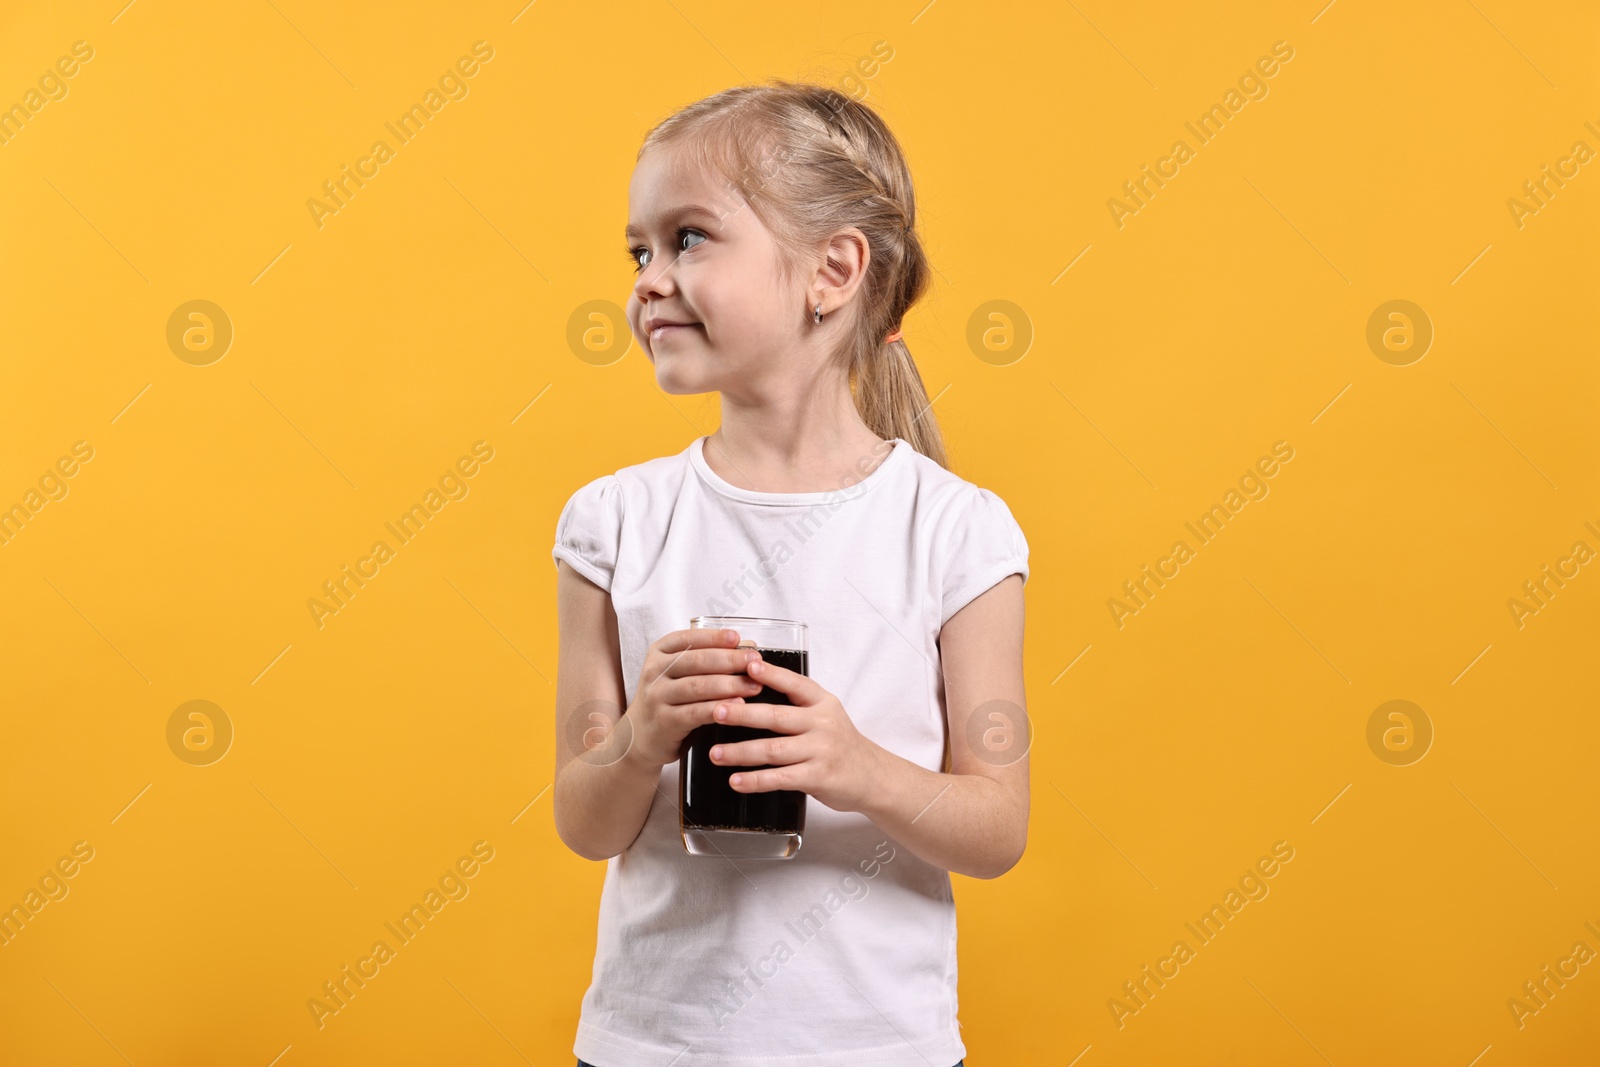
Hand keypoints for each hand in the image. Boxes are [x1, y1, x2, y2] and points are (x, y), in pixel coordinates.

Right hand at [622, 628, 764, 768]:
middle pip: (696, 661)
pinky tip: (737, 705)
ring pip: (698, 686)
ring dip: (730, 685)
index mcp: (660, 652)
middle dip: (730, 660)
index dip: (714, 637)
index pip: (688, 638)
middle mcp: (655, 671)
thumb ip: (710, 657)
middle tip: (754, 662)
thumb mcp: (681, 674)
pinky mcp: (664, 721)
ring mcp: (657, 696)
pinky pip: (695, 712)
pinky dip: (718, 708)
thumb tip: (748, 645)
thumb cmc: (667, 700)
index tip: (737, 638)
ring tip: (754, 685)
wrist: (640, 736)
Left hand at [707, 656, 884, 813]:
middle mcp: (822, 723)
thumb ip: (797, 702)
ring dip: (740, 752)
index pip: (794, 683)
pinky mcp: (818, 777)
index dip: (770, 674)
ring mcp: (821, 751)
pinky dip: (756, 781)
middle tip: (716, 711)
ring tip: (715, 753)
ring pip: (773, 750)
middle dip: (743, 713)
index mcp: (822, 702)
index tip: (748, 665)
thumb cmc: (840, 743)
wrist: (873, 777)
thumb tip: (751, 682)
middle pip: (776, 716)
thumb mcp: (826, 714)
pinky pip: (781, 778)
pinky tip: (736, 781)